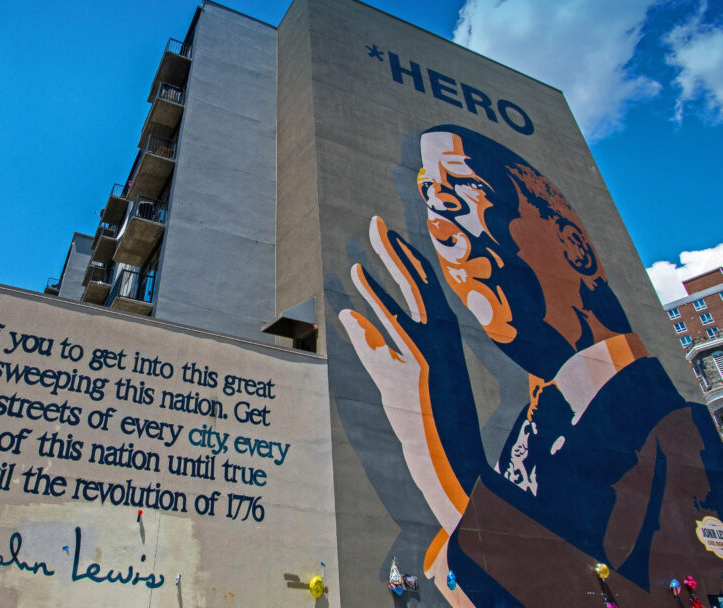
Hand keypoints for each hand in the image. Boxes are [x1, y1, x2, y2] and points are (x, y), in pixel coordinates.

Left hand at [338, 216, 476, 531]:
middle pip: (416, 284)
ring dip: (380, 281)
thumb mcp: (399, 368)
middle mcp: (439, 338)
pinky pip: (385, 339)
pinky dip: (369, 316)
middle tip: (376, 223)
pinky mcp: (409, 375)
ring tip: (360, 259)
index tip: (389, 231)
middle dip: (394, 251)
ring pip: (400, 308)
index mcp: (445, 331)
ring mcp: (423, 356)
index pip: (426, 282)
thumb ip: (371, 340)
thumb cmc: (427, 408)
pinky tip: (352, 300)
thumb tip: (344, 314)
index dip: (406, 254)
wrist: (447, 450)